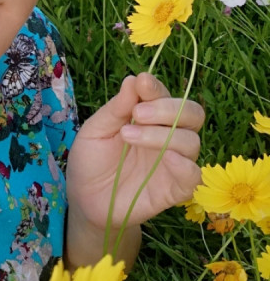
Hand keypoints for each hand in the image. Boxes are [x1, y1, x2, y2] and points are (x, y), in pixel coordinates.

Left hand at [66, 72, 203, 232]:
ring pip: (191, 141)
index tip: (142, 83)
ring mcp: (173, 162)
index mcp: (148, 117)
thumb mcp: (95, 130)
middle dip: (168, 108)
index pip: (165, 96)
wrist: (85, 201)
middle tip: (138, 114)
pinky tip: (166, 159)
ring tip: (127, 136)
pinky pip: (194, 175)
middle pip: (191, 113)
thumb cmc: (91, 161)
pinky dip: (185, 165)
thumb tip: (135, 79)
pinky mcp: (176, 189)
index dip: (156, 88)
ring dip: (162, 134)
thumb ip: (117, 108)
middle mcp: (166, 136)